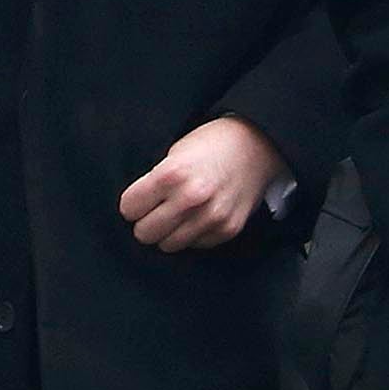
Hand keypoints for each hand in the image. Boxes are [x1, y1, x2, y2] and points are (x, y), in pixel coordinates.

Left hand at [119, 119, 291, 252]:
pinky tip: (199, 214)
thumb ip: (155, 181)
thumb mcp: (176, 151)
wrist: (258, 144)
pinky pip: (194, 245)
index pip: (129, 208)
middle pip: (145, 233)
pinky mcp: (227, 229)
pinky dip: (192, 234)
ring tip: (179, 213)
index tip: (140, 199)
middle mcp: (191, 198)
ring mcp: (211, 217)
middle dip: (147, 221)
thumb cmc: (211, 144)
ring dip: (169, 231)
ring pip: (168, 245)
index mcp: (172, 174)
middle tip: (157, 209)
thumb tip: (135, 210)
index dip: (133, 203)